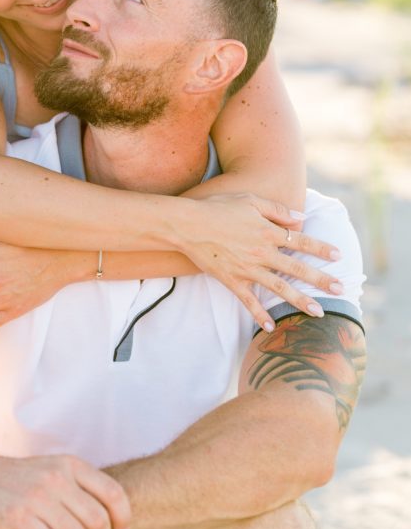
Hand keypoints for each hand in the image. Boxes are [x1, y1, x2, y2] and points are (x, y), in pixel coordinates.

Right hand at [0, 453, 130, 528]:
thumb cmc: (22, 480)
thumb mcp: (54, 469)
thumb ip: (82, 485)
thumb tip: (116, 512)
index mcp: (70, 464)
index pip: (113, 494)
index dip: (123, 518)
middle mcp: (56, 478)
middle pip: (98, 521)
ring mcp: (36, 497)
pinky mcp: (17, 517)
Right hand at [180, 193, 342, 330]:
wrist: (187, 225)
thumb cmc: (217, 208)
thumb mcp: (249, 201)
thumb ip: (276, 210)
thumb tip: (300, 219)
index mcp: (267, 232)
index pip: (301, 241)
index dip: (321, 248)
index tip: (339, 256)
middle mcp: (261, 252)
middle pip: (297, 268)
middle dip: (321, 280)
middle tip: (341, 289)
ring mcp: (247, 269)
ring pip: (279, 288)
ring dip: (301, 300)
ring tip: (319, 312)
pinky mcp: (232, 280)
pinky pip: (249, 301)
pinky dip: (259, 314)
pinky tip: (271, 327)